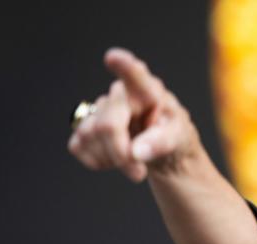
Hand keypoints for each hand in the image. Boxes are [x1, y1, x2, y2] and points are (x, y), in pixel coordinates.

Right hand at [67, 48, 200, 181]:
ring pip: (90, 137)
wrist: (163, 152)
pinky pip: (78, 146)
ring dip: (112, 159)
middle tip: (139, 173)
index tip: (114, 58)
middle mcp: (120, 94)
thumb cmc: (173, 136)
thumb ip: (160, 144)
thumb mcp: (179, 139)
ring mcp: (100, 108)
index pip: (136, 76)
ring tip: (133, 163)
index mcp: (148, 91)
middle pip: (107, 125)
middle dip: (121, 154)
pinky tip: (114, 158)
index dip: (124, 67)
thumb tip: (136, 152)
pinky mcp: (84, 126)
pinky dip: (97, 161)